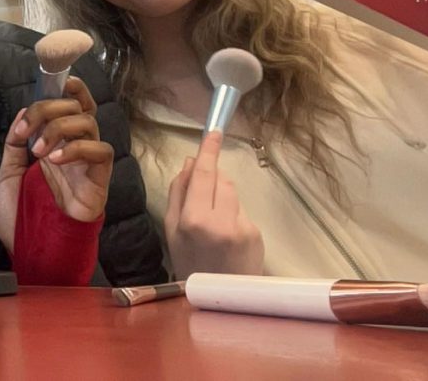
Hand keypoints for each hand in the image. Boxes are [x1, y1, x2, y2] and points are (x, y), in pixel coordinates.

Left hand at [0, 77, 112, 253]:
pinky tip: (55, 160)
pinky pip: (100, 151)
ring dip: (58, 128)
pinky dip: (76, 148)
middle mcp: (73, 148)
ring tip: (39, 151)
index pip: (70, 105)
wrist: (31, 250)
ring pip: (88, 122)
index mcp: (56, 143)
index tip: (53, 81)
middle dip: (48, 108)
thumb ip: (15, 142)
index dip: (67, 88)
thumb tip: (21, 114)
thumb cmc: (24, 216)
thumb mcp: (8, 172)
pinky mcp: (99, 180)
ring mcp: (87, 163)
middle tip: (26, 129)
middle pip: (76, 107)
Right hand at [163, 131, 263, 279]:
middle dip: (213, 179)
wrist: (218, 296)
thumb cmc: (188, 261)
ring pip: (232, 194)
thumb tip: (191, 163)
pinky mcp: (256, 234)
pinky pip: (242, 212)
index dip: (209, 151)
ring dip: (223, 199)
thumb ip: (179, 193)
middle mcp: (220, 221)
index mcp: (193, 220)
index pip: (204, 175)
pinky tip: (228, 238)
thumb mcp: (171, 229)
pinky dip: (234, 217)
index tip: (214, 131)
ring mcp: (242, 227)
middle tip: (202, 198)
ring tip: (214, 225)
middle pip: (221, 180)